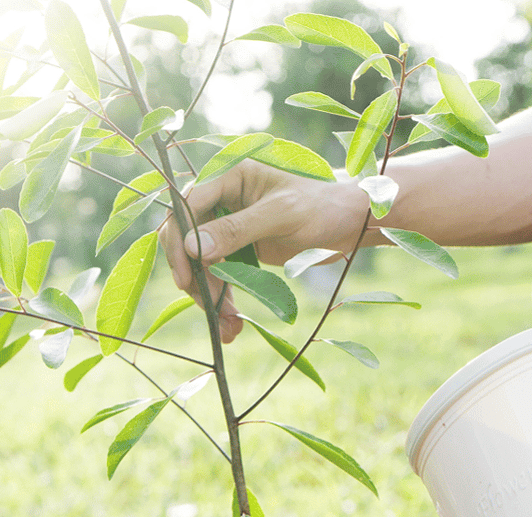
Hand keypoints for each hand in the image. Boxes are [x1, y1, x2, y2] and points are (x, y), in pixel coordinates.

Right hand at [163, 160, 370, 341]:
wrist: (351, 222)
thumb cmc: (323, 206)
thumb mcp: (281, 215)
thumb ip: (236, 229)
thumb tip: (193, 248)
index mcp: (227, 176)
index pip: (185, 208)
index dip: (180, 243)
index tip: (186, 278)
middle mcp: (222, 197)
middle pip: (187, 239)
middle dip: (196, 276)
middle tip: (211, 309)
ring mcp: (228, 224)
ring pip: (200, 263)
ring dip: (209, 295)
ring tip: (229, 326)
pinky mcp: (238, 247)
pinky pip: (218, 274)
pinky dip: (223, 298)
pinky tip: (232, 323)